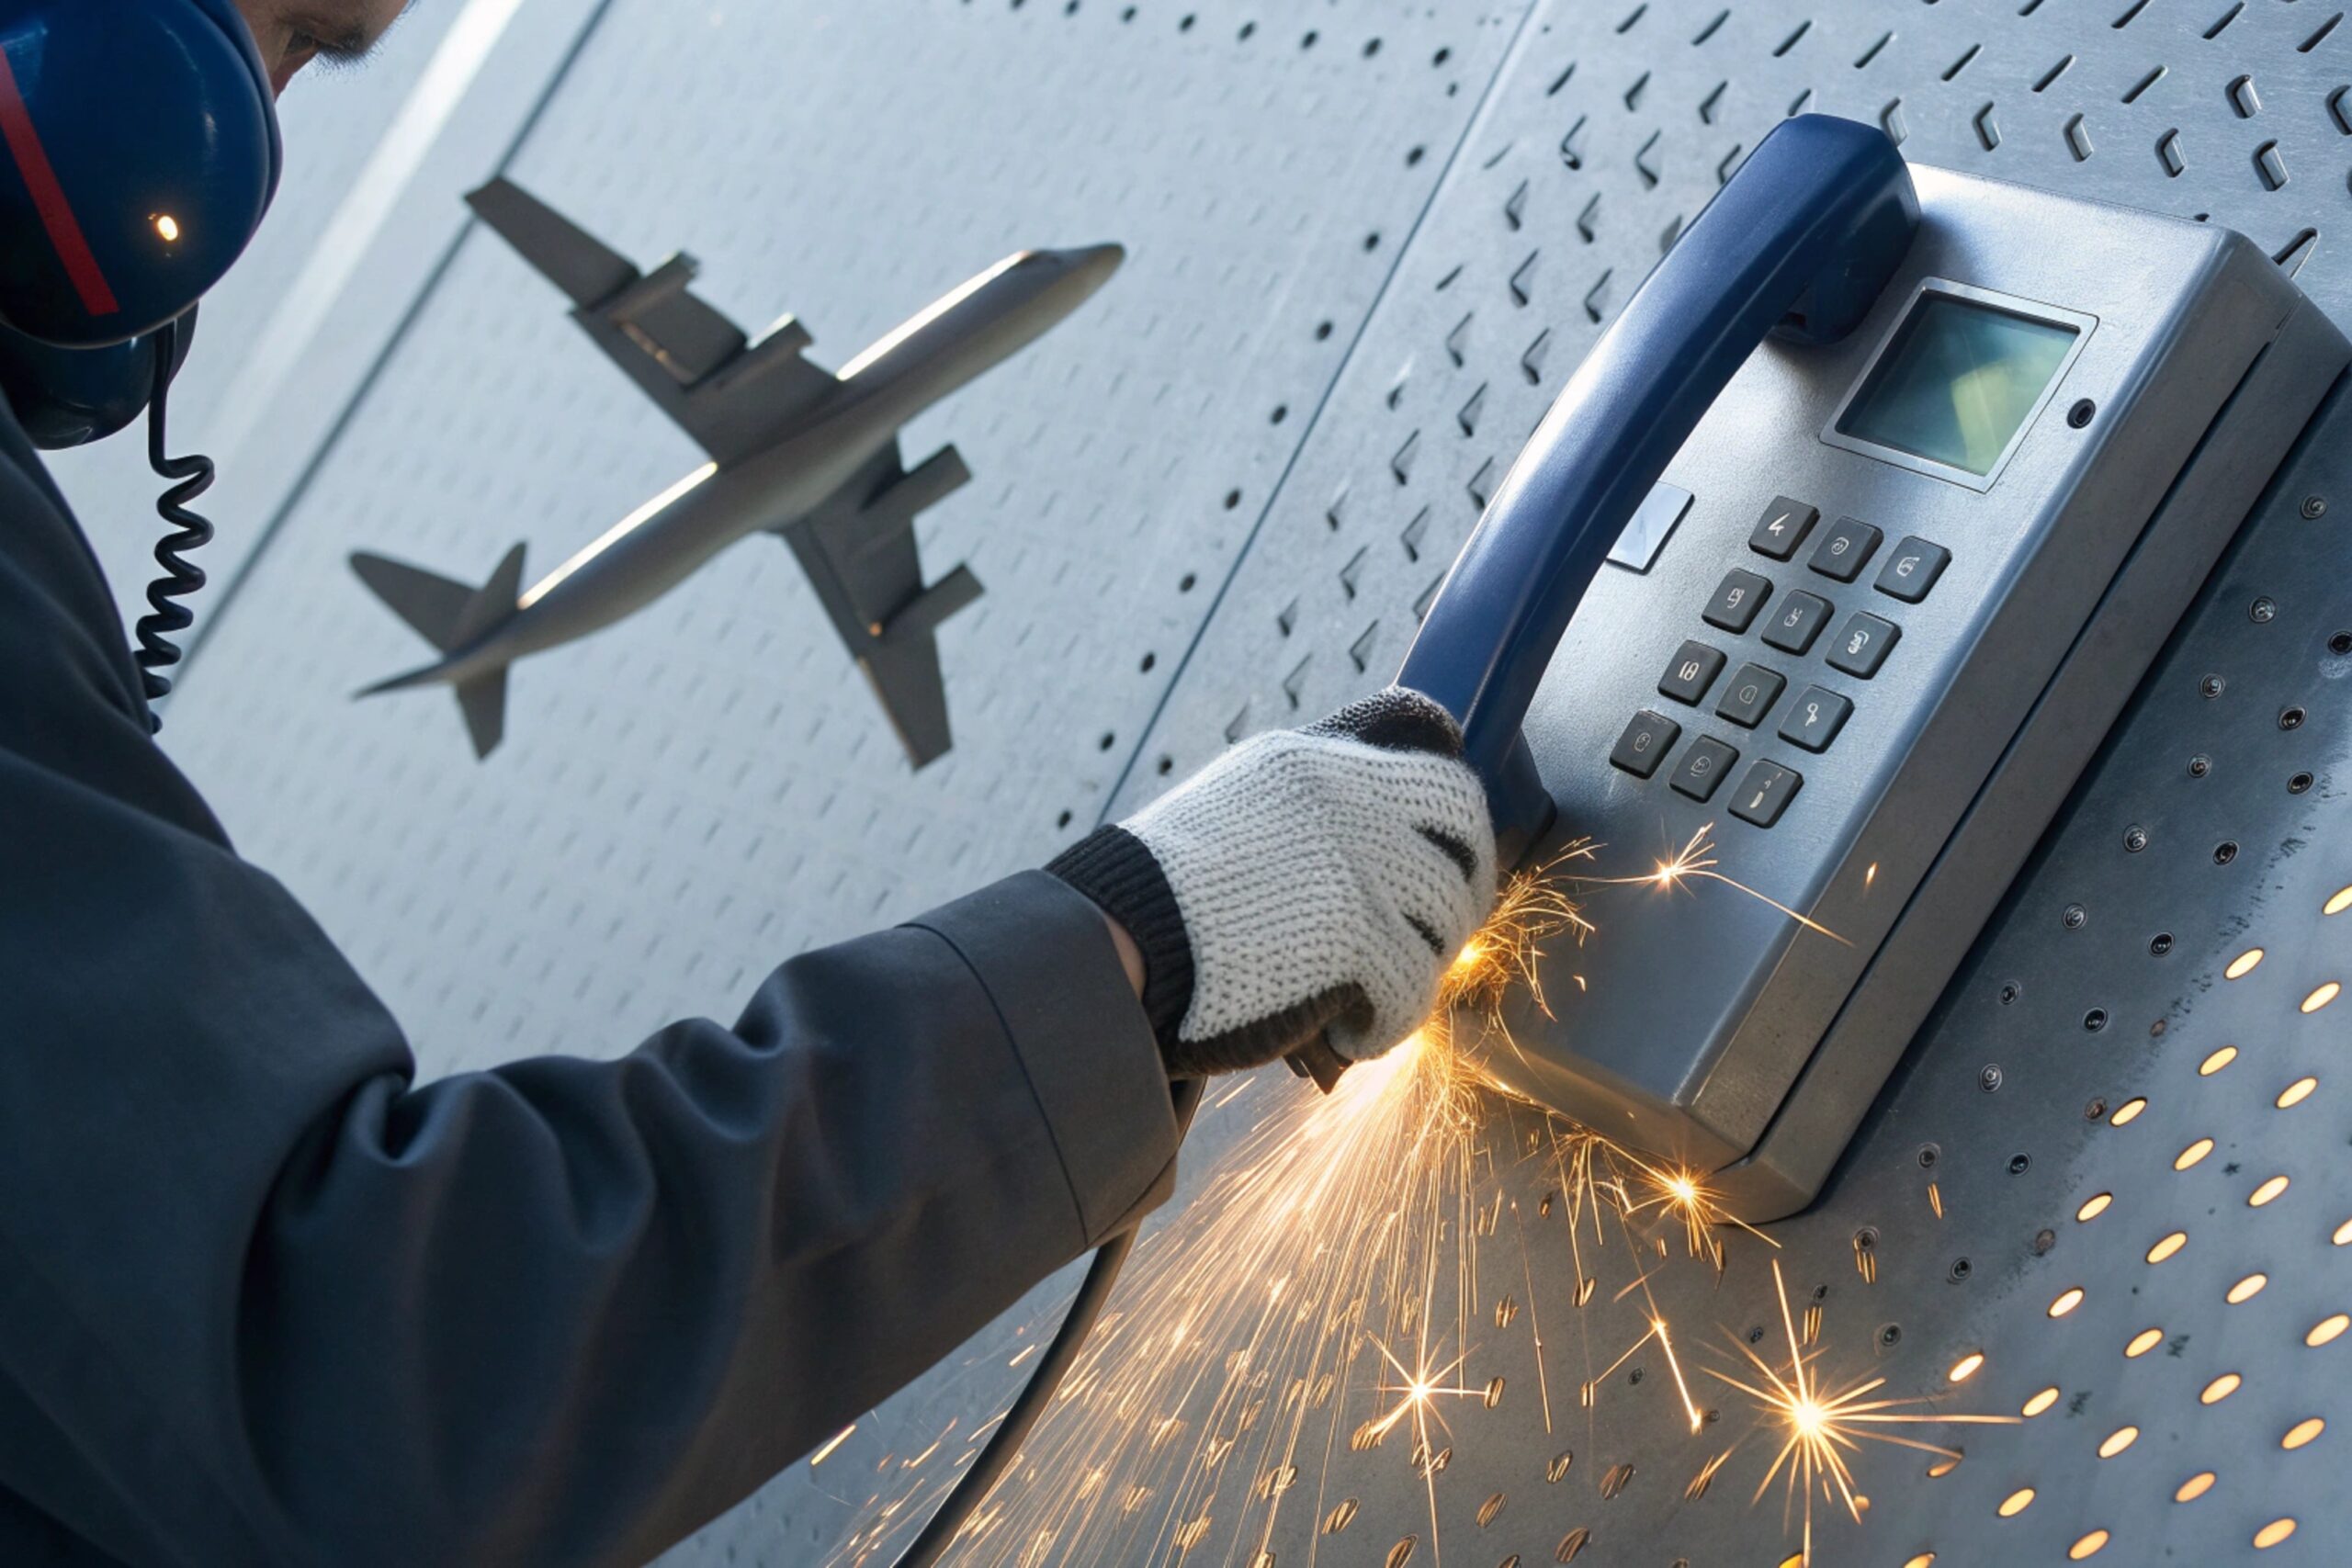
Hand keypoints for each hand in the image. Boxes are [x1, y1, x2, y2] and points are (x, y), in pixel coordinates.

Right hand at [1049, 689, 1495, 1077]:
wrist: (1109, 947)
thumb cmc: (1154, 904)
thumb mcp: (1227, 815)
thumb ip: (1297, 819)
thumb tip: (1366, 862)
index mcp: (1308, 762)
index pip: (1429, 764)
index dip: (1456, 821)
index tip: (1451, 859)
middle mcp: (1343, 797)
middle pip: (1464, 824)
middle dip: (1467, 883)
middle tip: (1440, 931)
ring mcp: (1357, 863)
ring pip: (1447, 913)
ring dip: (1419, 962)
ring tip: (1374, 995)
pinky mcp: (1357, 935)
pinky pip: (1413, 988)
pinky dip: (1387, 1022)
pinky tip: (1352, 1033)